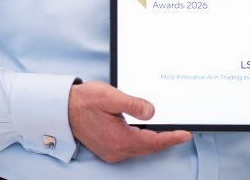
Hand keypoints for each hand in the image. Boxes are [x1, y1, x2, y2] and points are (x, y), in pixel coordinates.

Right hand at [67, 81, 191, 163]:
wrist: (64, 109)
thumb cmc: (85, 100)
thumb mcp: (111, 96)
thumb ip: (133, 104)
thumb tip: (152, 112)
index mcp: (120, 138)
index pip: (153, 141)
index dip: (171, 138)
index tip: (185, 134)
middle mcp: (116, 150)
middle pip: (148, 148)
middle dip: (165, 140)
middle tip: (180, 133)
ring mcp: (111, 152)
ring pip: (140, 150)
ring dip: (153, 141)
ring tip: (167, 132)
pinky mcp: (107, 150)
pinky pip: (130, 149)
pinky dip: (142, 142)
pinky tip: (145, 133)